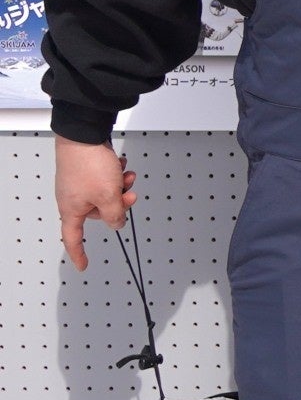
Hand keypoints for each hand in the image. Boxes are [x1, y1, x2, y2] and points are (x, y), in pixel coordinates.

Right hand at [56, 136, 133, 271]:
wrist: (83, 134)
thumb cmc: (88, 165)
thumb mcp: (108, 196)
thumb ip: (115, 214)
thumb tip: (116, 224)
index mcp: (72, 210)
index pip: (73, 239)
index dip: (78, 254)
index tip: (84, 265)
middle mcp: (72, 199)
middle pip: (99, 212)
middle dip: (118, 203)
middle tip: (129, 193)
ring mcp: (78, 184)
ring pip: (106, 194)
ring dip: (120, 186)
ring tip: (126, 175)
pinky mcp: (85, 171)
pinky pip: (104, 179)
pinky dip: (115, 174)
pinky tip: (119, 165)